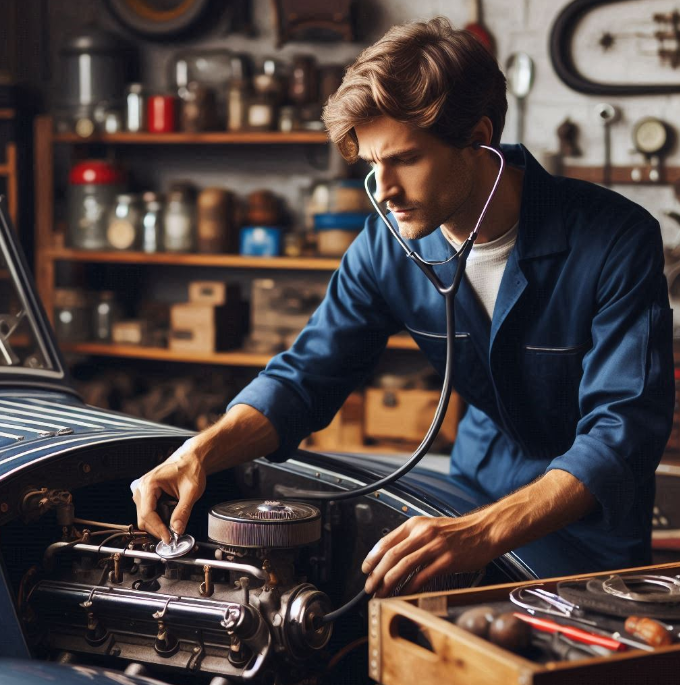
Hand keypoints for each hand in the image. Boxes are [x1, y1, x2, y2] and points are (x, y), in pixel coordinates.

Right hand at [131, 437, 206, 543]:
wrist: (191, 458)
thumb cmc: (190, 467)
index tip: (168, 538)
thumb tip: (177, 529)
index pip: (148, 514)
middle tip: (174, 534)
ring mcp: (142, 490)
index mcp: (149, 484)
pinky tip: (169, 514)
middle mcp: (141, 487)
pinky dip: (158, 517)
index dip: (158, 529)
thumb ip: (183, 511)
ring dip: (158, 523)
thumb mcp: (191, 491)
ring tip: (174, 521)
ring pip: (145, 517)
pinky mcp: (146, 494)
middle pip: (144, 518)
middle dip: (158, 528)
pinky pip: (148, 511)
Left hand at [361, 514, 495, 597]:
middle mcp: (422, 533)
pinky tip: (403, 593)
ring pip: (403, 565)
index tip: (366, 569)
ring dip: (388, 582)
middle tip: (369, 587)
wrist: (484, 531)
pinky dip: (409, 586)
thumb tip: (392, 556)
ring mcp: (435, 546)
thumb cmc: (458, 532)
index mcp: (415, 524)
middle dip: (376, 573)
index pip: (386, 540)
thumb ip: (412, 538)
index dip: (372, 557)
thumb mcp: (430, 527)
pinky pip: (422, 575)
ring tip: (381, 593)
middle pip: (391, 555)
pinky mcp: (447, 560)